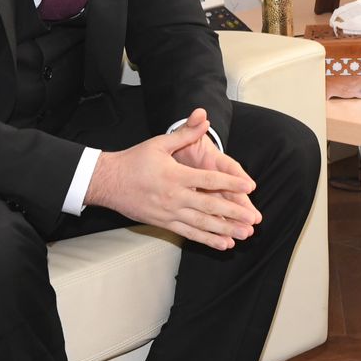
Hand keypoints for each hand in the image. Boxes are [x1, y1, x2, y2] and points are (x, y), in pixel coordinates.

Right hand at [86, 109, 260, 250]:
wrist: (108, 182)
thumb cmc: (134, 160)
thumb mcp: (159, 143)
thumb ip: (185, 133)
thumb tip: (204, 117)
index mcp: (176, 175)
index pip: (210, 179)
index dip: (231, 183)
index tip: (250, 186)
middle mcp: (174, 197)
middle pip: (209, 206)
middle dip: (233, 213)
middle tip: (253, 219)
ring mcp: (169, 213)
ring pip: (201, 224)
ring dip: (225, 230)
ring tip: (244, 235)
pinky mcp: (163, 223)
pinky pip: (189, 233)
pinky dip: (207, 239)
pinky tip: (223, 243)